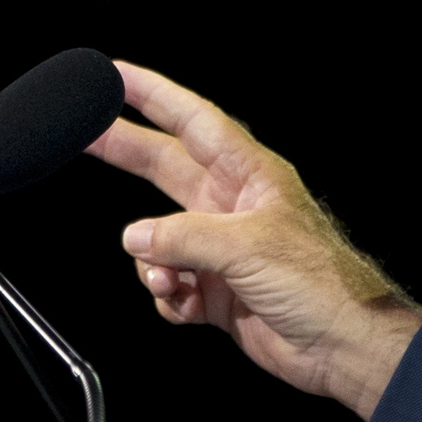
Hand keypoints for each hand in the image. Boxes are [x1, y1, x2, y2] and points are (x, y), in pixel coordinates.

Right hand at [85, 59, 421, 419]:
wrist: (341, 345)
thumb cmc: (319, 283)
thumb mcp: (246, 247)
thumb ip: (183, 237)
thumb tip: (136, 238)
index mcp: (248, 175)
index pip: (192, 121)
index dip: (153, 94)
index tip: (115, 75)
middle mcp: (231, 205)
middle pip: (163, 166)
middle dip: (124, 152)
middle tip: (80, 136)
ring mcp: (221, 248)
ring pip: (157, 240)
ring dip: (152, 261)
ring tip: (170, 279)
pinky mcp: (216, 290)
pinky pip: (168, 284)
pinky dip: (167, 297)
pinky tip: (186, 306)